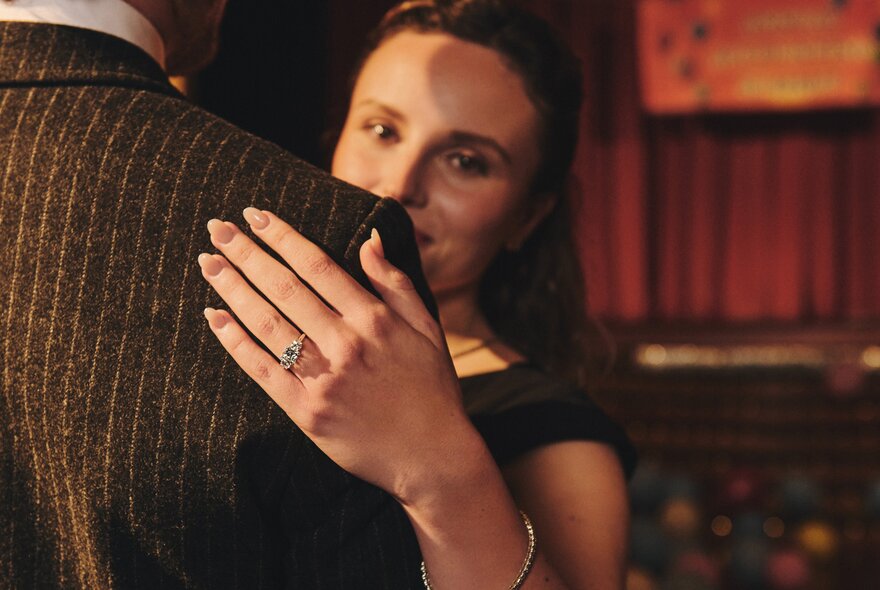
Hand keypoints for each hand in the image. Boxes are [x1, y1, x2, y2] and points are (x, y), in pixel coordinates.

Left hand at [197, 208, 481, 504]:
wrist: (431, 455)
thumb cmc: (431, 388)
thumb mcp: (426, 328)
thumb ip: (395, 282)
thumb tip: (370, 237)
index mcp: (374, 318)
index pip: (317, 265)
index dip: (282, 237)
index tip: (255, 216)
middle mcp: (346, 343)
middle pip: (284, 287)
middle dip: (246, 253)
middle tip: (216, 228)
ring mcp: (324, 379)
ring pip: (267, 324)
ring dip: (233, 289)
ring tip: (209, 263)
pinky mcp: (306, 411)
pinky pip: (262, 370)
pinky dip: (235, 341)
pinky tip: (214, 317)